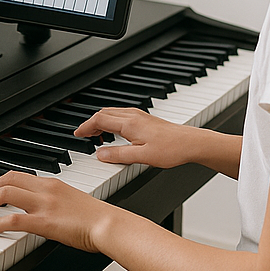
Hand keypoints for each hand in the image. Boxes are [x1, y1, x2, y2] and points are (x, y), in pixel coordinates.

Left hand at [0, 171, 115, 251]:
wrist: (108, 224)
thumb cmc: (96, 217)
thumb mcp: (72, 200)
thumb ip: (55, 200)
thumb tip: (43, 207)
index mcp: (51, 183)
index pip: (18, 174)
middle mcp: (45, 189)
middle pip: (7, 180)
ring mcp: (43, 204)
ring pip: (5, 194)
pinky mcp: (43, 222)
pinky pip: (12, 220)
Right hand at [75, 108, 198, 168]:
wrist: (192, 143)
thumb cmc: (172, 149)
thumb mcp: (142, 157)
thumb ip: (119, 155)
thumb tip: (100, 155)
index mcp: (129, 123)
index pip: (99, 119)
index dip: (86, 126)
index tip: (77, 134)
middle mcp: (133, 116)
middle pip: (104, 113)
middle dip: (91, 123)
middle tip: (84, 135)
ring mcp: (140, 116)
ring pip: (113, 113)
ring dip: (101, 122)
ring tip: (97, 136)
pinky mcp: (146, 119)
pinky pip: (122, 116)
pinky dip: (112, 122)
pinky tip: (115, 133)